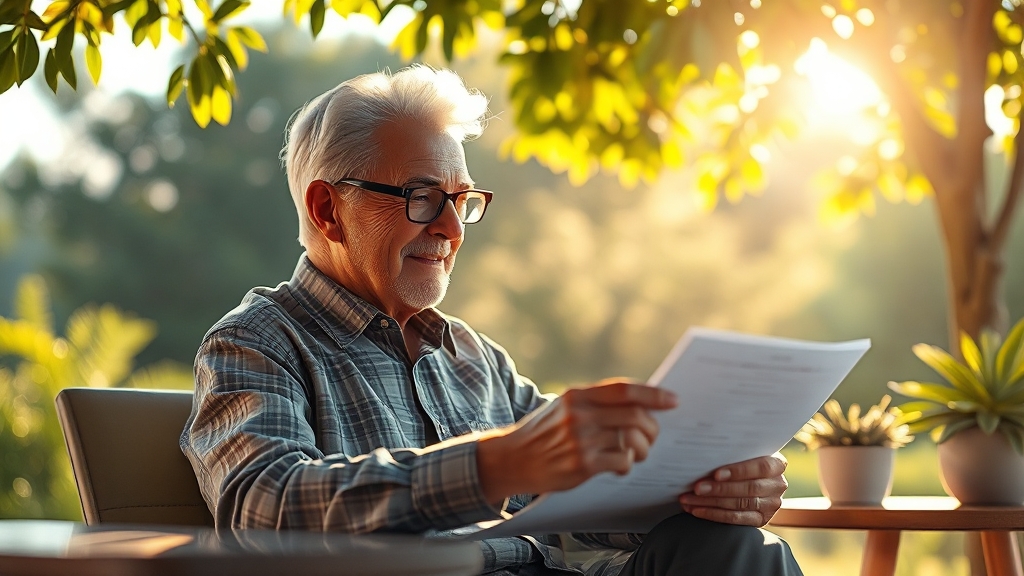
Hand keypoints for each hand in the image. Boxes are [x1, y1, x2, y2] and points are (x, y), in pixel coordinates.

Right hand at [477, 380, 677, 502]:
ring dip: (642, 449)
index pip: (624, 390)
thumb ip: (595, 403)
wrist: (512, 459)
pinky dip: (627, 464)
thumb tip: (640, 404)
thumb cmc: (543, 433)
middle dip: (652, 428)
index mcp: (577, 395)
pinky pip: (621, 462)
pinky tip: (619, 466)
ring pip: (631, 440)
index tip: (672, 400)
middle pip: (634, 416)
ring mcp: (580, 440)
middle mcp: (579, 414)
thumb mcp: (563, 407)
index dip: (652, 394)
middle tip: (652, 436)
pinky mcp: (581, 465)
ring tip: (637, 453)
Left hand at [678, 452, 787, 526]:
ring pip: (740, 504)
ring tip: (689, 499)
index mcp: (777, 464)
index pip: (761, 467)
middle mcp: (778, 485)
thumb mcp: (746, 454)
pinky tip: (697, 510)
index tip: (716, 474)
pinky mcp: (761, 520)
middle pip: (748, 488)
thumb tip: (704, 450)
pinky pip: (736, 519)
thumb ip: (734, 453)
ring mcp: (771, 505)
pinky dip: (714, 515)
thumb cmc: (744, 461)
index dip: (738, 471)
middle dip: (719, 489)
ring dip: (711, 502)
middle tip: (696, 488)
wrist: (757, 481)